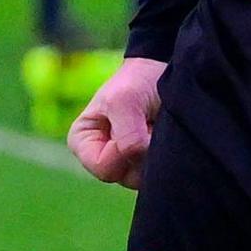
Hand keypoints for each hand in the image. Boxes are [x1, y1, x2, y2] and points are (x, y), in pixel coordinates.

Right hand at [67, 57, 167, 187]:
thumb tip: (140, 160)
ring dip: (156, 153)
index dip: (123, 152)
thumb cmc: (136, 81)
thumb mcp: (124, 101)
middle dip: (143, 152)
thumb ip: (127, 136)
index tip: (133, 124)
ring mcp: (126, 163)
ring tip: (156, 127)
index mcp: (82, 143)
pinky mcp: (147, 164)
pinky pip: (160, 173)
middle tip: (148, 124)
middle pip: (126, 177)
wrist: (163, 73)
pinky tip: (164, 135)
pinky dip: (167, 155)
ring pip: (145, 178)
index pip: (104, 169)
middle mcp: (101, 158)